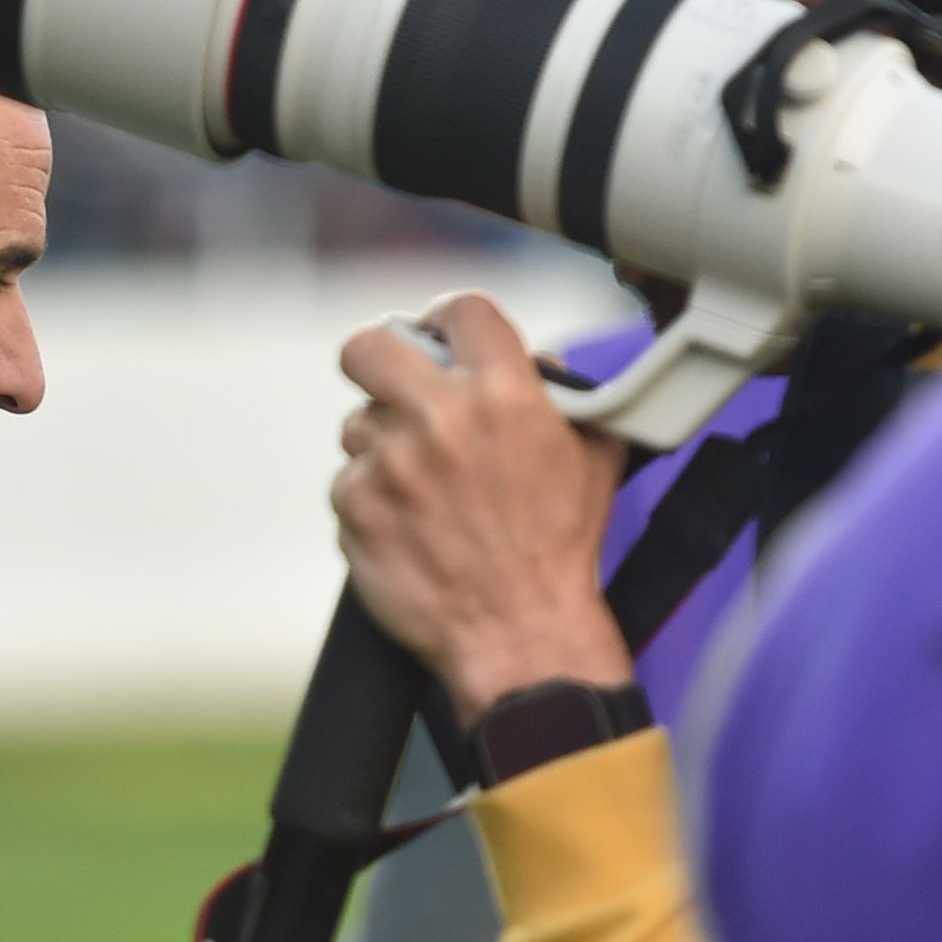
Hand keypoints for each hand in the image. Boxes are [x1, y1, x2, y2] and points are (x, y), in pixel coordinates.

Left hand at [331, 292, 635, 713]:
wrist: (521, 632)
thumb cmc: (561, 549)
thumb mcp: (592, 455)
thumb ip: (564, 397)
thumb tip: (537, 366)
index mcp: (501, 391)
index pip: (459, 309)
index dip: (450, 321)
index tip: (443, 338)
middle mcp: (437, 416)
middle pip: (368, 346)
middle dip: (378, 360)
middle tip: (392, 384)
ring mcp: (388, 462)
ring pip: (358, 425)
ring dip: (382, 447)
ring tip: (422, 486)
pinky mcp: (355, 507)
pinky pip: (349, 484)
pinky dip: (372, 501)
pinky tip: (409, 526)